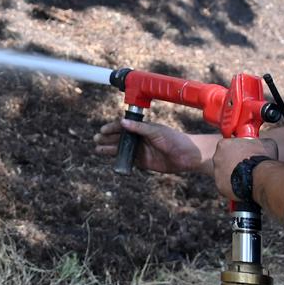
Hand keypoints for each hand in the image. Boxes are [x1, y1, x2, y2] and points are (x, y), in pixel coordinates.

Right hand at [95, 117, 210, 174]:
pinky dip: (119, 160)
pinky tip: (111, 160)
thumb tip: (123, 122)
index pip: (123, 126)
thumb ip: (139, 129)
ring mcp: (141, 150)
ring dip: (110, 149)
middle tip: (96, 139)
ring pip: (121, 149)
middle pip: (120, 137)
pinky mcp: (144, 162)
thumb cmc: (174, 139)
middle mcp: (140, 138)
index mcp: (142, 128)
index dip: (112, 128)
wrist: (187, 156)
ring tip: (97, 149)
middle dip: (107, 138)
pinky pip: (128, 160)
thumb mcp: (156, 132)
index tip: (102, 130)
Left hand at [212, 136, 280, 204]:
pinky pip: (226, 185)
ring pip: (224, 173)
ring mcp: (217, 172)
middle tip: (245, 167)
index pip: (228, 146)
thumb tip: (263, 143)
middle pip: (224, 160)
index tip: (245, 154)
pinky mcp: (220, 186)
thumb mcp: (265, 144)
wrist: (260, 177)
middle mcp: (216, 157)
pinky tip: (244, 186)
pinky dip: (233, 186)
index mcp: (224, 144)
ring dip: (233, 175)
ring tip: (246, 178)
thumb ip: (259, 142)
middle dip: (233, 163)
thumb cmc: (261, 158)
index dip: (238, 150)